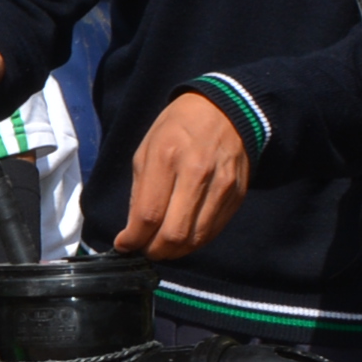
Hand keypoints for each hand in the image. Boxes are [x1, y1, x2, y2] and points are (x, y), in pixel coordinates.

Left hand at [113, 91, 252, 259]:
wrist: (225, 109)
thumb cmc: (177, 128)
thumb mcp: (146, 150)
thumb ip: (139, 192)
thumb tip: (134, 230)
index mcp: (167, 157)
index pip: (148, 215)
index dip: (133, 239)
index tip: (125, 244)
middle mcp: (197, 173)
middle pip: (174, 234)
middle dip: (154, 251)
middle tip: (145, 249)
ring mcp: (221, 185)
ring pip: (196, 238)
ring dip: (175, 252)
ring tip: (162, 247)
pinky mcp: (237, 194)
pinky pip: (214, 230)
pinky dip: (195, 241)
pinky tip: (183, 237)